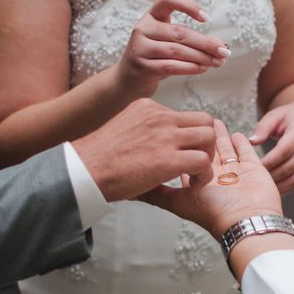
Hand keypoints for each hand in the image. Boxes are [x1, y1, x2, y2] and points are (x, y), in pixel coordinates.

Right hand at [73, 98, 215, 201]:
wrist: (83, 170)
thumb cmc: (98, 158)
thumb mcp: (123, 129)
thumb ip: (142, 131)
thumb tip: (151, 145)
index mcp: (148, 108)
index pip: (185, 116)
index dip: (189, 137)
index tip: (182, 153)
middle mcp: (159, 117)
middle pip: (204, 121)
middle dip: (206, 143)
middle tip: (196, 162)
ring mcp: (165, 136)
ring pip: (209, 137)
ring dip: (207, 158)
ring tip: (195, 174)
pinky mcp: (168, 159)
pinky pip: (203, 161)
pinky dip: (203, 175)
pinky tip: (191, 184)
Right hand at [117, 0, 229, 97]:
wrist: (127, 80)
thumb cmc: (153, 58)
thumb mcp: (164, 41)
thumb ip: (186, 40)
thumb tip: (220, 45)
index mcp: (150, 16)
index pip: (168, 0)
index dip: (188, 5)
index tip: (206, 18)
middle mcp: (143, 29)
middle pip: (180, 32)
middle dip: (206, 42)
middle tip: (224, 51)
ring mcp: (141, 48)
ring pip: (177, 51)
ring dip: (202, 57)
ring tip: (218, 62)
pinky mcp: (143, 67)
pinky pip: (171, 66)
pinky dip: (190, 68)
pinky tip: (203, 69)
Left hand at [143, 120, 281, 238]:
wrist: (246, 219)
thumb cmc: (214, 212)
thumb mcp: (178, 202)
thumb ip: (157, 194)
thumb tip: (132, 193)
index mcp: (198, 182)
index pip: (185, 160)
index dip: (178, 149)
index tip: (170, 134)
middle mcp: (216, 176)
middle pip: (205, 151)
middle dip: (199, 137)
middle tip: (192, 123)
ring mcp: (235, 172)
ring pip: (225, 148)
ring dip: (218, 135)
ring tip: (213, 123)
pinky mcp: (253, 168)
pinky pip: (246, 151)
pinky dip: (241, 141)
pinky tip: (236, 134)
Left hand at [249, 102, 293, 194]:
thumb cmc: (288, 117)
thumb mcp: (275, 115)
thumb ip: (263, 128)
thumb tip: (251, 141)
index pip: (286, 149)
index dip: (271, 160)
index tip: (255, 166)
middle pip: (291, 166)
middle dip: (272, 174)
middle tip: (255, 179)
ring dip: (279, 184)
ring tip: (262, 187)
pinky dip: (285, 188)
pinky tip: (271, 189)